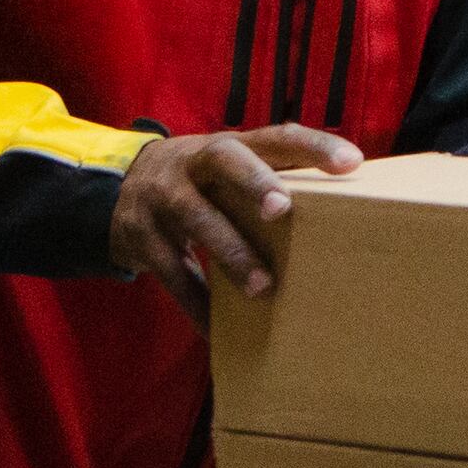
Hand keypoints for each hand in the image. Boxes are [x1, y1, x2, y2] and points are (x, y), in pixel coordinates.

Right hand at [112, 125, 360, 321]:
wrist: (116, 190)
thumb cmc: (201, 183)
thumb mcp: (227, 169)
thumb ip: (273, 178)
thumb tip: (350, 205)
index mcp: (227, 146)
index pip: (275, 137)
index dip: (313, 146)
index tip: (351, 161)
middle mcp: (192, 165)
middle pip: (225, 161)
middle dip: (254, 181)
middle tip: (281, 208)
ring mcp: (162, 199)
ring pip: (197, 220)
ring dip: (232, 254)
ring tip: (263, 287)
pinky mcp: (142, 239)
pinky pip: (172, 275)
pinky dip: (197, 305)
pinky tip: (217, 330)